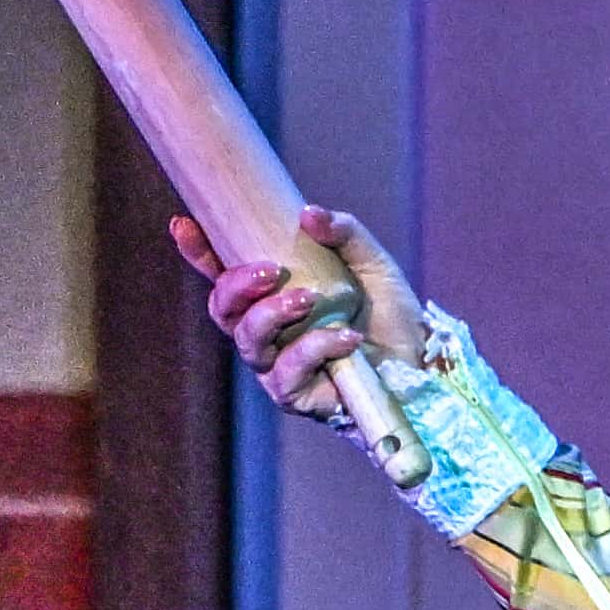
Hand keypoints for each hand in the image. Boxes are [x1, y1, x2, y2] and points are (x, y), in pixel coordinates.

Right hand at [173, 202, 429, 425]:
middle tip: (270, 270)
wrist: (424, 365)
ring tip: (309, 300)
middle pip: (222, 310)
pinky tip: (345, 337)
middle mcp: (266, 333)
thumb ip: (343, 233)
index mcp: (271, 298)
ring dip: (272, 315)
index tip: (185, 223)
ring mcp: (276, 367)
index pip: (221, 275)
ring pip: (247, 340)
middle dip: (236, 285)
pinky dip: (314, 348)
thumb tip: (308, 212)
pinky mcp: (297, 397)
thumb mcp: (372, 264)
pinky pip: (287, 373)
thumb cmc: (390, 315)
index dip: (198, 252)